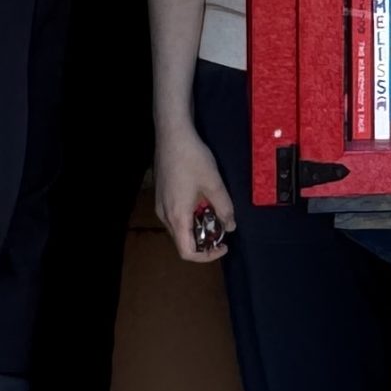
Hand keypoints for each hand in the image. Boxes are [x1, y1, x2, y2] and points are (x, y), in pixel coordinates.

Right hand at [154, 124, 234, 262]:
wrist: (172, 134)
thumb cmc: (193, 159)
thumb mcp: (214, 184)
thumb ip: (224, 208)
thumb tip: (230, 227)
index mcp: (177, 216)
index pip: (187, 252)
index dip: (207, 256)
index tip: (223, 245)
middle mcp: (165, 215)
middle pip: (183, 241)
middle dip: (204, 240)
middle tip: (222, 227)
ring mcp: (160, 204)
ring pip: (179, 228)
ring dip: (197, 226)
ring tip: (214, 212)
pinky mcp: (161, 194)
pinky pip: (175, 215)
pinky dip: (190, 216)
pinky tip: (202, 200)